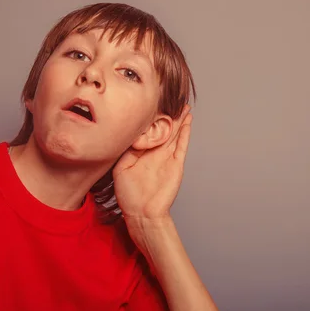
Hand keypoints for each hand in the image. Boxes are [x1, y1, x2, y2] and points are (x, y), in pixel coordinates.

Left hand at [113, 104, 192, 221]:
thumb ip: (127, 150)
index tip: (152, 101)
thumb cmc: (129, 195)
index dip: (151, 116)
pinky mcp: (176, 164)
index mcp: (143, 152)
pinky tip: (188, 120)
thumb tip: (132, 133)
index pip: (149, 130)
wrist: (142, 213)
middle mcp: (156, 152)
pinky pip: (182, 144)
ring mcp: (168, 157)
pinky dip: (186, 132)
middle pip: (165, 128)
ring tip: (185, 105)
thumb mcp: (121, 168)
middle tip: (173, 97)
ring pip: (175, 133)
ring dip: (180, 120)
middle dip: (169, 114)